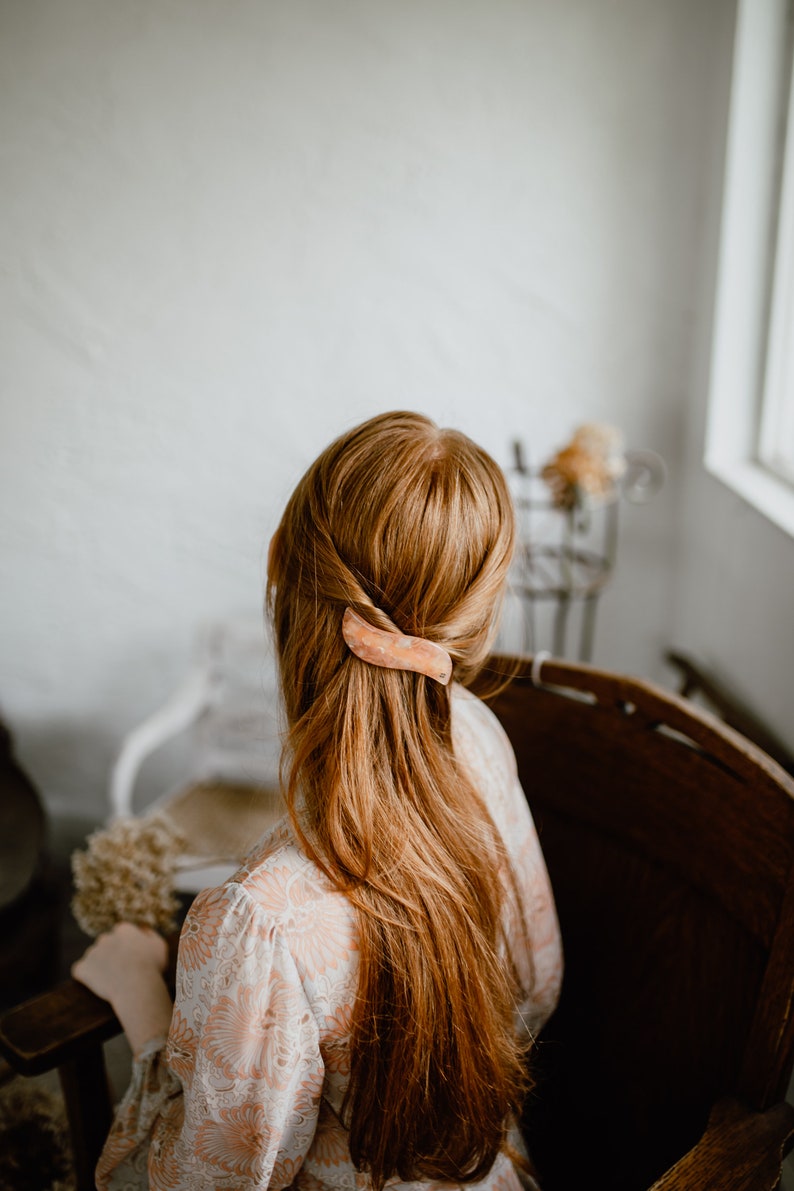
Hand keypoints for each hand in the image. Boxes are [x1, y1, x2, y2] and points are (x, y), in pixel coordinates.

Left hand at [72, 923, 173, 1055]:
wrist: (136, 986)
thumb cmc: (151, 967)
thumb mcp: (159, 946)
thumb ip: (150, 935)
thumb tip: (143, 930)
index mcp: (123, 929)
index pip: (121, 934)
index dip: (127, 947)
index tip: (132, 959)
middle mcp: (105, 937)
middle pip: (106, 944)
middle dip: (111, 954)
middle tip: (122, 971)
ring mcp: (92, 952)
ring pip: (94, 958)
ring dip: (100, 966)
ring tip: (112, 981)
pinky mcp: (82, 968)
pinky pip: (81, 971)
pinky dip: (86, 977)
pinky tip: (98, 984)